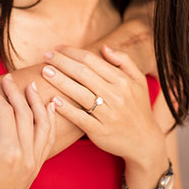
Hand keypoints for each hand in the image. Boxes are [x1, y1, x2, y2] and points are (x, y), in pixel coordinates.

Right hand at [0, 74, 56, 188]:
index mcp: (7, 153)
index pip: (5, 114)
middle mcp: (26, 156)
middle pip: (25, 115)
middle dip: (16, 93)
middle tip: (7, 78)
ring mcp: (34, 162)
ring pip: (43, 124)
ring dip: (37, 103)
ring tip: (32, 86)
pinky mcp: (36, 167)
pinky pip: (48, 138)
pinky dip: (50, 120)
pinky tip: (49, 109)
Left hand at [42, 45, 166, 179]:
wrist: (144, 140)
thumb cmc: (137, 107)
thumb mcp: (139, 81)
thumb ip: (124, 62)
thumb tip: (104, 47)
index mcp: (123, 81)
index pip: (92, 61)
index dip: (72, 53)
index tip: (57, 49)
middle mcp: (116, 95)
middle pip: (83, 74)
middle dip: (62, 62)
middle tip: (46, 56)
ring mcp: (108, 114)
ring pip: (80, 94)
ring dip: (60, 81)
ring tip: (45, 72)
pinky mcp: (100, 131)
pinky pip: (80, 118)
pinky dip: (66, 109)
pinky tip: (53, 100)